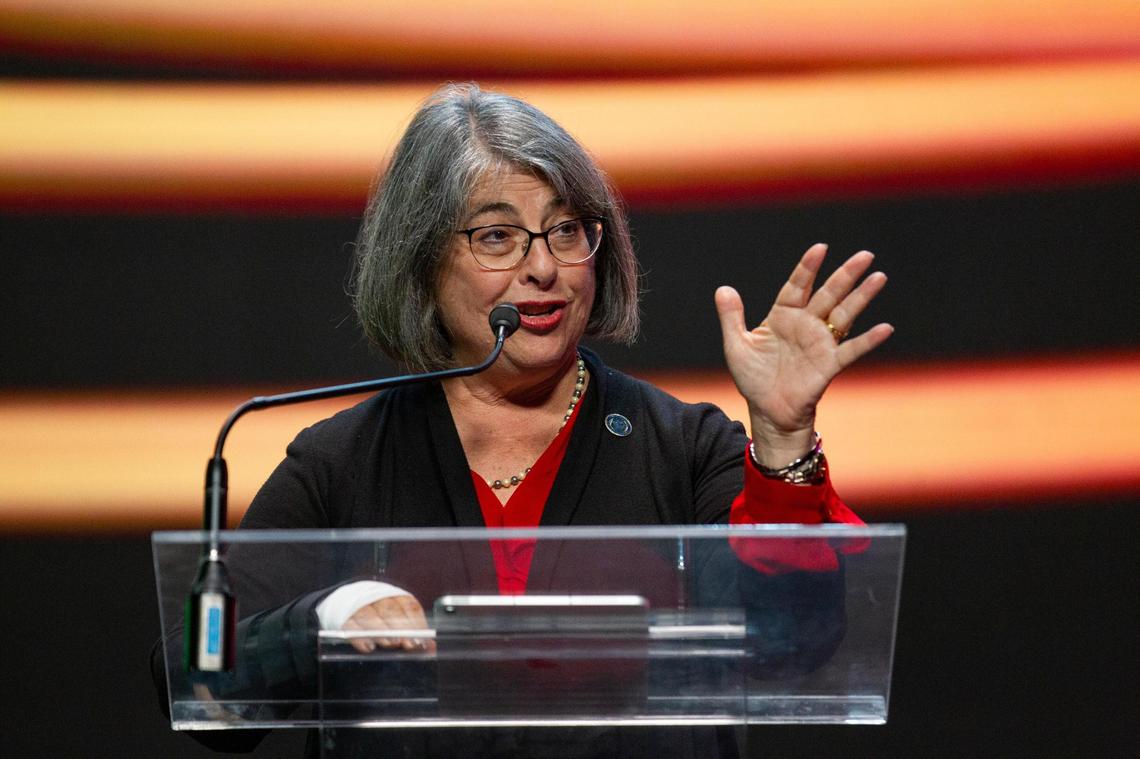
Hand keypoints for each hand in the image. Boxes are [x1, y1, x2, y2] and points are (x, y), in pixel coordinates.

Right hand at [342, 593, 435, 653]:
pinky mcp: (344, 616)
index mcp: (396, 597)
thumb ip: (415, 633)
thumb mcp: (399, 621)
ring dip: (380, 630)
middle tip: (405, 642)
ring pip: (370, 615)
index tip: (421, 641)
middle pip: (390, 610)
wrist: (348, 603)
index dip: (416, 624)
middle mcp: (379, 597)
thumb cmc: (380, 617)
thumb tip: (432, 648)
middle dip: (399, 627)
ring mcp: (360, 605)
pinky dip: (359, 637)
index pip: (409, 606)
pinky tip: (367, 647)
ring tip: (388, 644)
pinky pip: (351, 624)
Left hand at [715, 243, 892, 467]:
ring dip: (862, 296)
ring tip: (879, 277)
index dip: (808, 268)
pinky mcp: (829, 364)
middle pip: (829, 294)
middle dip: (846, 274)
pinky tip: (885, 328)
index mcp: (783, 316)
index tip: (820, 248)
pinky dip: (868, 340)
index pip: (797, 286)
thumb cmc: (754, 378)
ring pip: (845, 314)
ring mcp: (820, 343)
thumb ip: (731, 317)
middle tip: (865, 254)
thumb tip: (723, 289)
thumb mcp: (737, 345)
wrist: (768, 411)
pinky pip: (851, 350)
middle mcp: (805, 325)